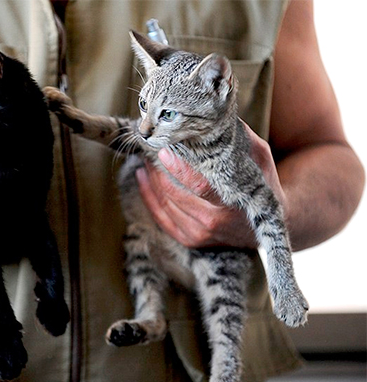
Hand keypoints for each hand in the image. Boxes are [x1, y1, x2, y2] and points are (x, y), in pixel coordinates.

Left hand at [136, 122, 286, 248]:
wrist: (266, 225)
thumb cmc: (262, 185)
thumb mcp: (259, 159)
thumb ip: (238, 139)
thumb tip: (215, 115)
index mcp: (231, 201)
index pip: (199, 186)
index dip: (178, 169)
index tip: (163, 151)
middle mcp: (213, 221)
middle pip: (175, 194)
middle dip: (157, 170)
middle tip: (148, 149)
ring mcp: (200, 233)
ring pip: (164, 204)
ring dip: (150, 181)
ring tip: (145, 160)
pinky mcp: (190, 240)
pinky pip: (161, 218)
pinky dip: (148, 197)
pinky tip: (143, 179)